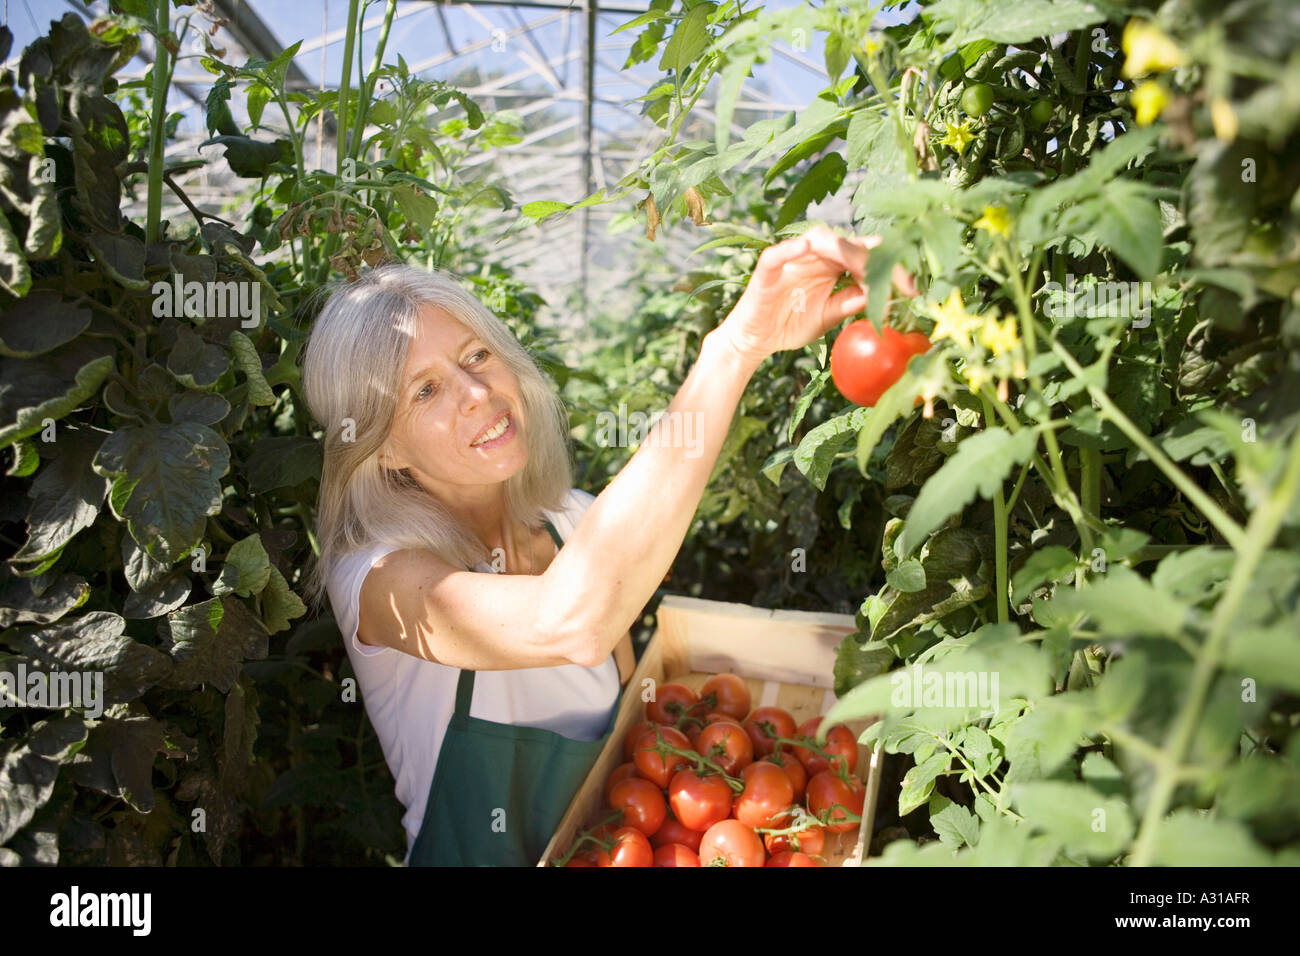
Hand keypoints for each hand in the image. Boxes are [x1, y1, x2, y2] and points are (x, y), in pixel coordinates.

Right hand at [715, 225, 916, 365]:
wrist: (755, 341)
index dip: (889, 266)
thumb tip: (885, 294)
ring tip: (863, 264)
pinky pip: (776, 254)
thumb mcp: (829, 316)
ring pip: (818, 239)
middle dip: (876, 260)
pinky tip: (805, 247)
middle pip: (849, 243)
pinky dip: (789, 248)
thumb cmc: (789, 325)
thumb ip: (852, 302)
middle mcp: (814, 256)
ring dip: (842, 248)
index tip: (912, 288)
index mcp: (832, 266)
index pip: (864, 255)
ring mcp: (791, 260)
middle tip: (901, 281)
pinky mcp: (766, 271)